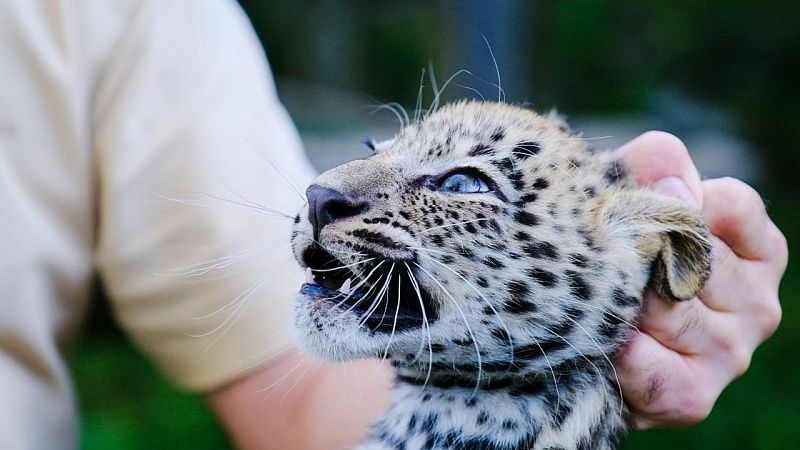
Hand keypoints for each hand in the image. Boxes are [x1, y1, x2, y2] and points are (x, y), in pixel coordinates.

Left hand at [614, 132, 786, 428]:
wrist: (577, 338)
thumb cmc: (611, 252)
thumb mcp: (628, 193)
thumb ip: (652, 166)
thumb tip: (671, 183)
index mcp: (757, 250)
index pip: (730, 205)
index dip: (667, 203)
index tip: (628, 210)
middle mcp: (758, 303)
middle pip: (694, 257)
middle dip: (635, 256)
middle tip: (600, 264)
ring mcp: (731, 353)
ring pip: (667, 307)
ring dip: (619, 303)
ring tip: (598, 304)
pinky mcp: (694, 396)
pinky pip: (649, 365)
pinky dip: (618, 350)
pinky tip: (607, 343)